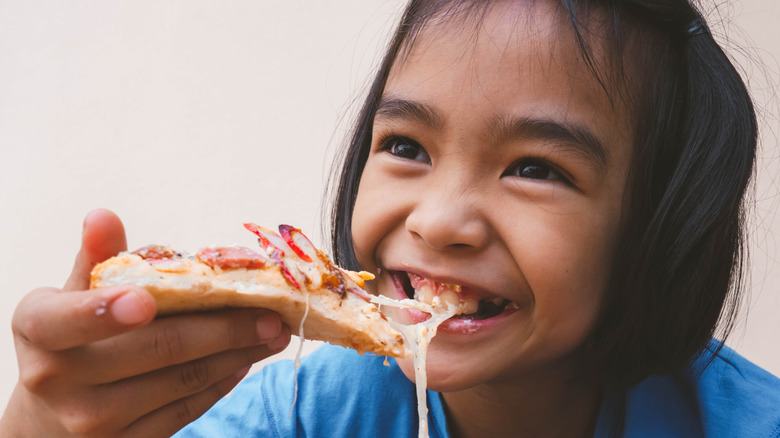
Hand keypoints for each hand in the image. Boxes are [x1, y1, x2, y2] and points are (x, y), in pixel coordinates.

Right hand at [0, 209, 290, 436]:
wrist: (51, 415)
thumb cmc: (71, 337)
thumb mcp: (70, 296)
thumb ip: (95, 259)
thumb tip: (104, 216)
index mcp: (39, 330)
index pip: (69, 319)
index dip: (105, 310)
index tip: (147, 301)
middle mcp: (57, 380)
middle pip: (155, 349)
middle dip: (222, 328)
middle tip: (270, 312)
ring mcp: (91, 422)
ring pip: (182, 381)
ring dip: (237, 354)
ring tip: (273, 332)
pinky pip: (187, 410)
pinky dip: (223, 381)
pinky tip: (246, 358)